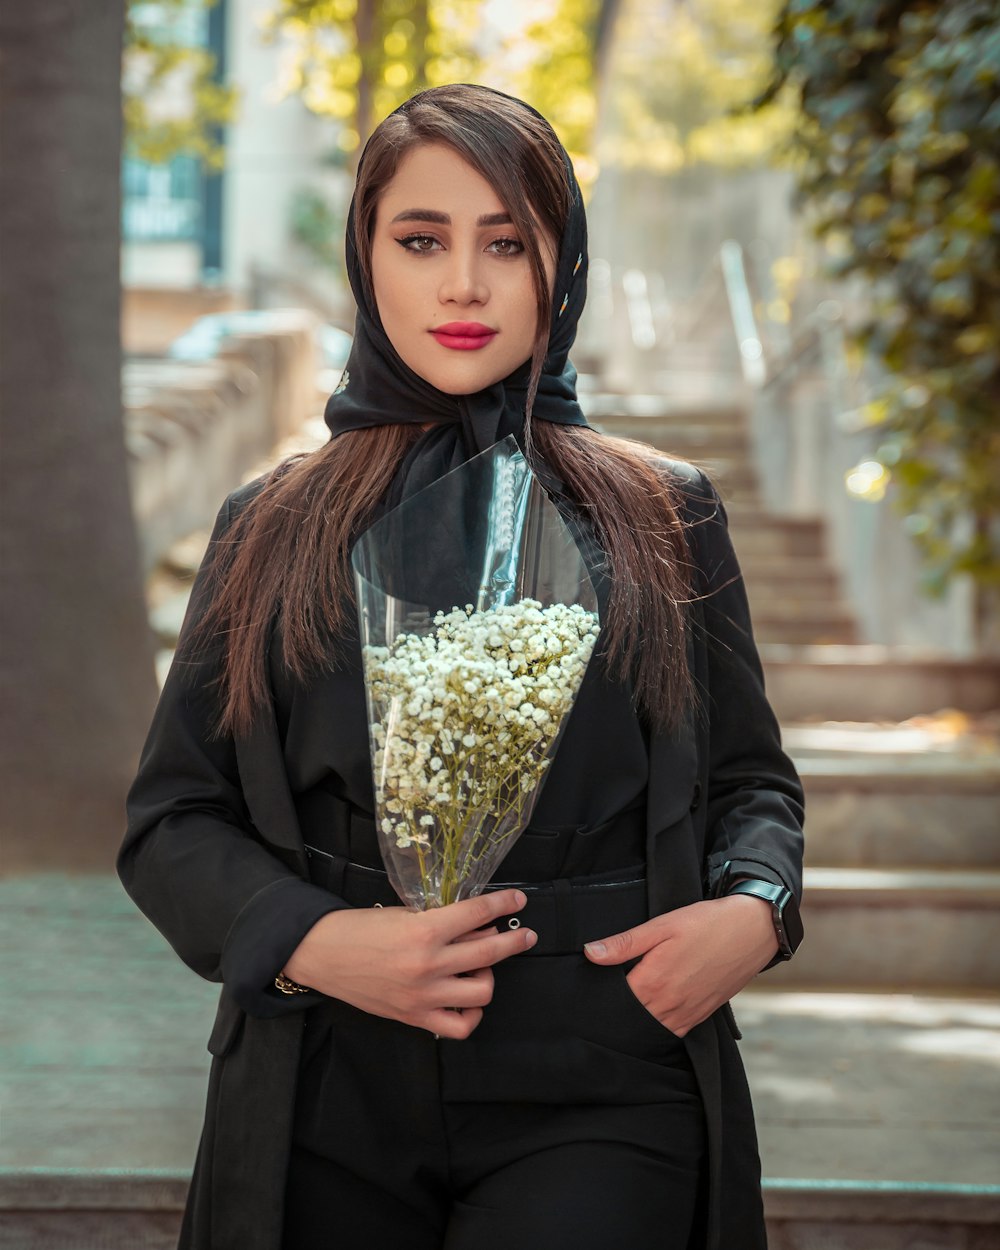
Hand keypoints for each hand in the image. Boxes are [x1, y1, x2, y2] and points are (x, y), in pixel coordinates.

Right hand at [282, 889, 535, 1038]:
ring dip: (488, 975)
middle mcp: (429, 965)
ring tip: (478, 966)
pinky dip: (471, 1014)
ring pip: (482, 991)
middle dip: (514, 941)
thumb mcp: (404, 913)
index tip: (518, 899)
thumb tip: (479, 924)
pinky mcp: (415, 1017)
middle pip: (490, 953)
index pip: (478, 914)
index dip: (503, 903)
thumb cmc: (362, 928)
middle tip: (525, 936)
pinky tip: (467, 998)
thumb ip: (442, 920)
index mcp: (425, 931)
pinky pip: (459, 1026)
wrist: (324, 954)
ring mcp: (424, 995)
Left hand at [583, 896, 777, 1036]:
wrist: (752, 931)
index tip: (588, 990)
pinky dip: (658, 1029)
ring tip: (622, 1010)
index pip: (615, 1002)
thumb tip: (590, 953)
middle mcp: (669, 1004)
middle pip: (631, 1020)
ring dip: (636, 1022)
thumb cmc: (706, 923)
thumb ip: (625, 943)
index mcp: (653, 981)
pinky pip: (673, 1032)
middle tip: (600, 1003)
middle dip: (616, 1012)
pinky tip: (651, 1014)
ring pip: (651, 1030)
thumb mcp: (662, 925)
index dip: (599, 996)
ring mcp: (687, 1014)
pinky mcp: (701, 1015)